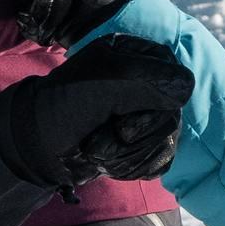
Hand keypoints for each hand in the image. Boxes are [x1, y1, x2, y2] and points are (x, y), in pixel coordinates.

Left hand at [0, 35, 191, 191]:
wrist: (37, 143)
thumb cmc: (64, 104)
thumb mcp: (102, 82)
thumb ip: (145, 78)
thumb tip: (187, 86)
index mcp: (137, 57)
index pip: (177, 82)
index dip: (153, 108)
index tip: (124, 122)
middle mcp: (145, 84)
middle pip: (172, 118)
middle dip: (133, 137)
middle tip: (101, 137)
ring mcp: (145, 115)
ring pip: (167, 143)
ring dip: (127, 155)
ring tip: (95, 148)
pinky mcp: (143, 144)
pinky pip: (159, 163)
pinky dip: (130, 167)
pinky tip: (107, 161)